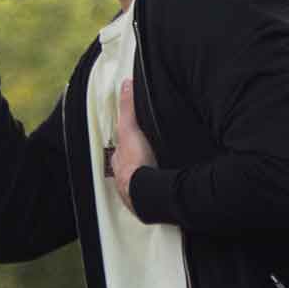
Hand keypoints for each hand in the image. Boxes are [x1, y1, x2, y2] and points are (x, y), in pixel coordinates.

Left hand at [107, 78, 153, 211]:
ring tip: (161, 173)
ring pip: (140, 183)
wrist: (144, 192)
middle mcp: (125, 177)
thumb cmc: (135, 163)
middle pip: (130, 167)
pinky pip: (154, 194)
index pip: (122, 149)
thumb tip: (126, 85)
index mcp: (120, 160)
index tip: (137, 140)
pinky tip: (168, 188)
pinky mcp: (149, 202)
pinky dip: (159, 191)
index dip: (128, 143)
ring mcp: (135, 192)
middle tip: (151, 157)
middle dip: (139, 163)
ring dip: (149, 179)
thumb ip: (128, 107)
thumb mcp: (130, 129)